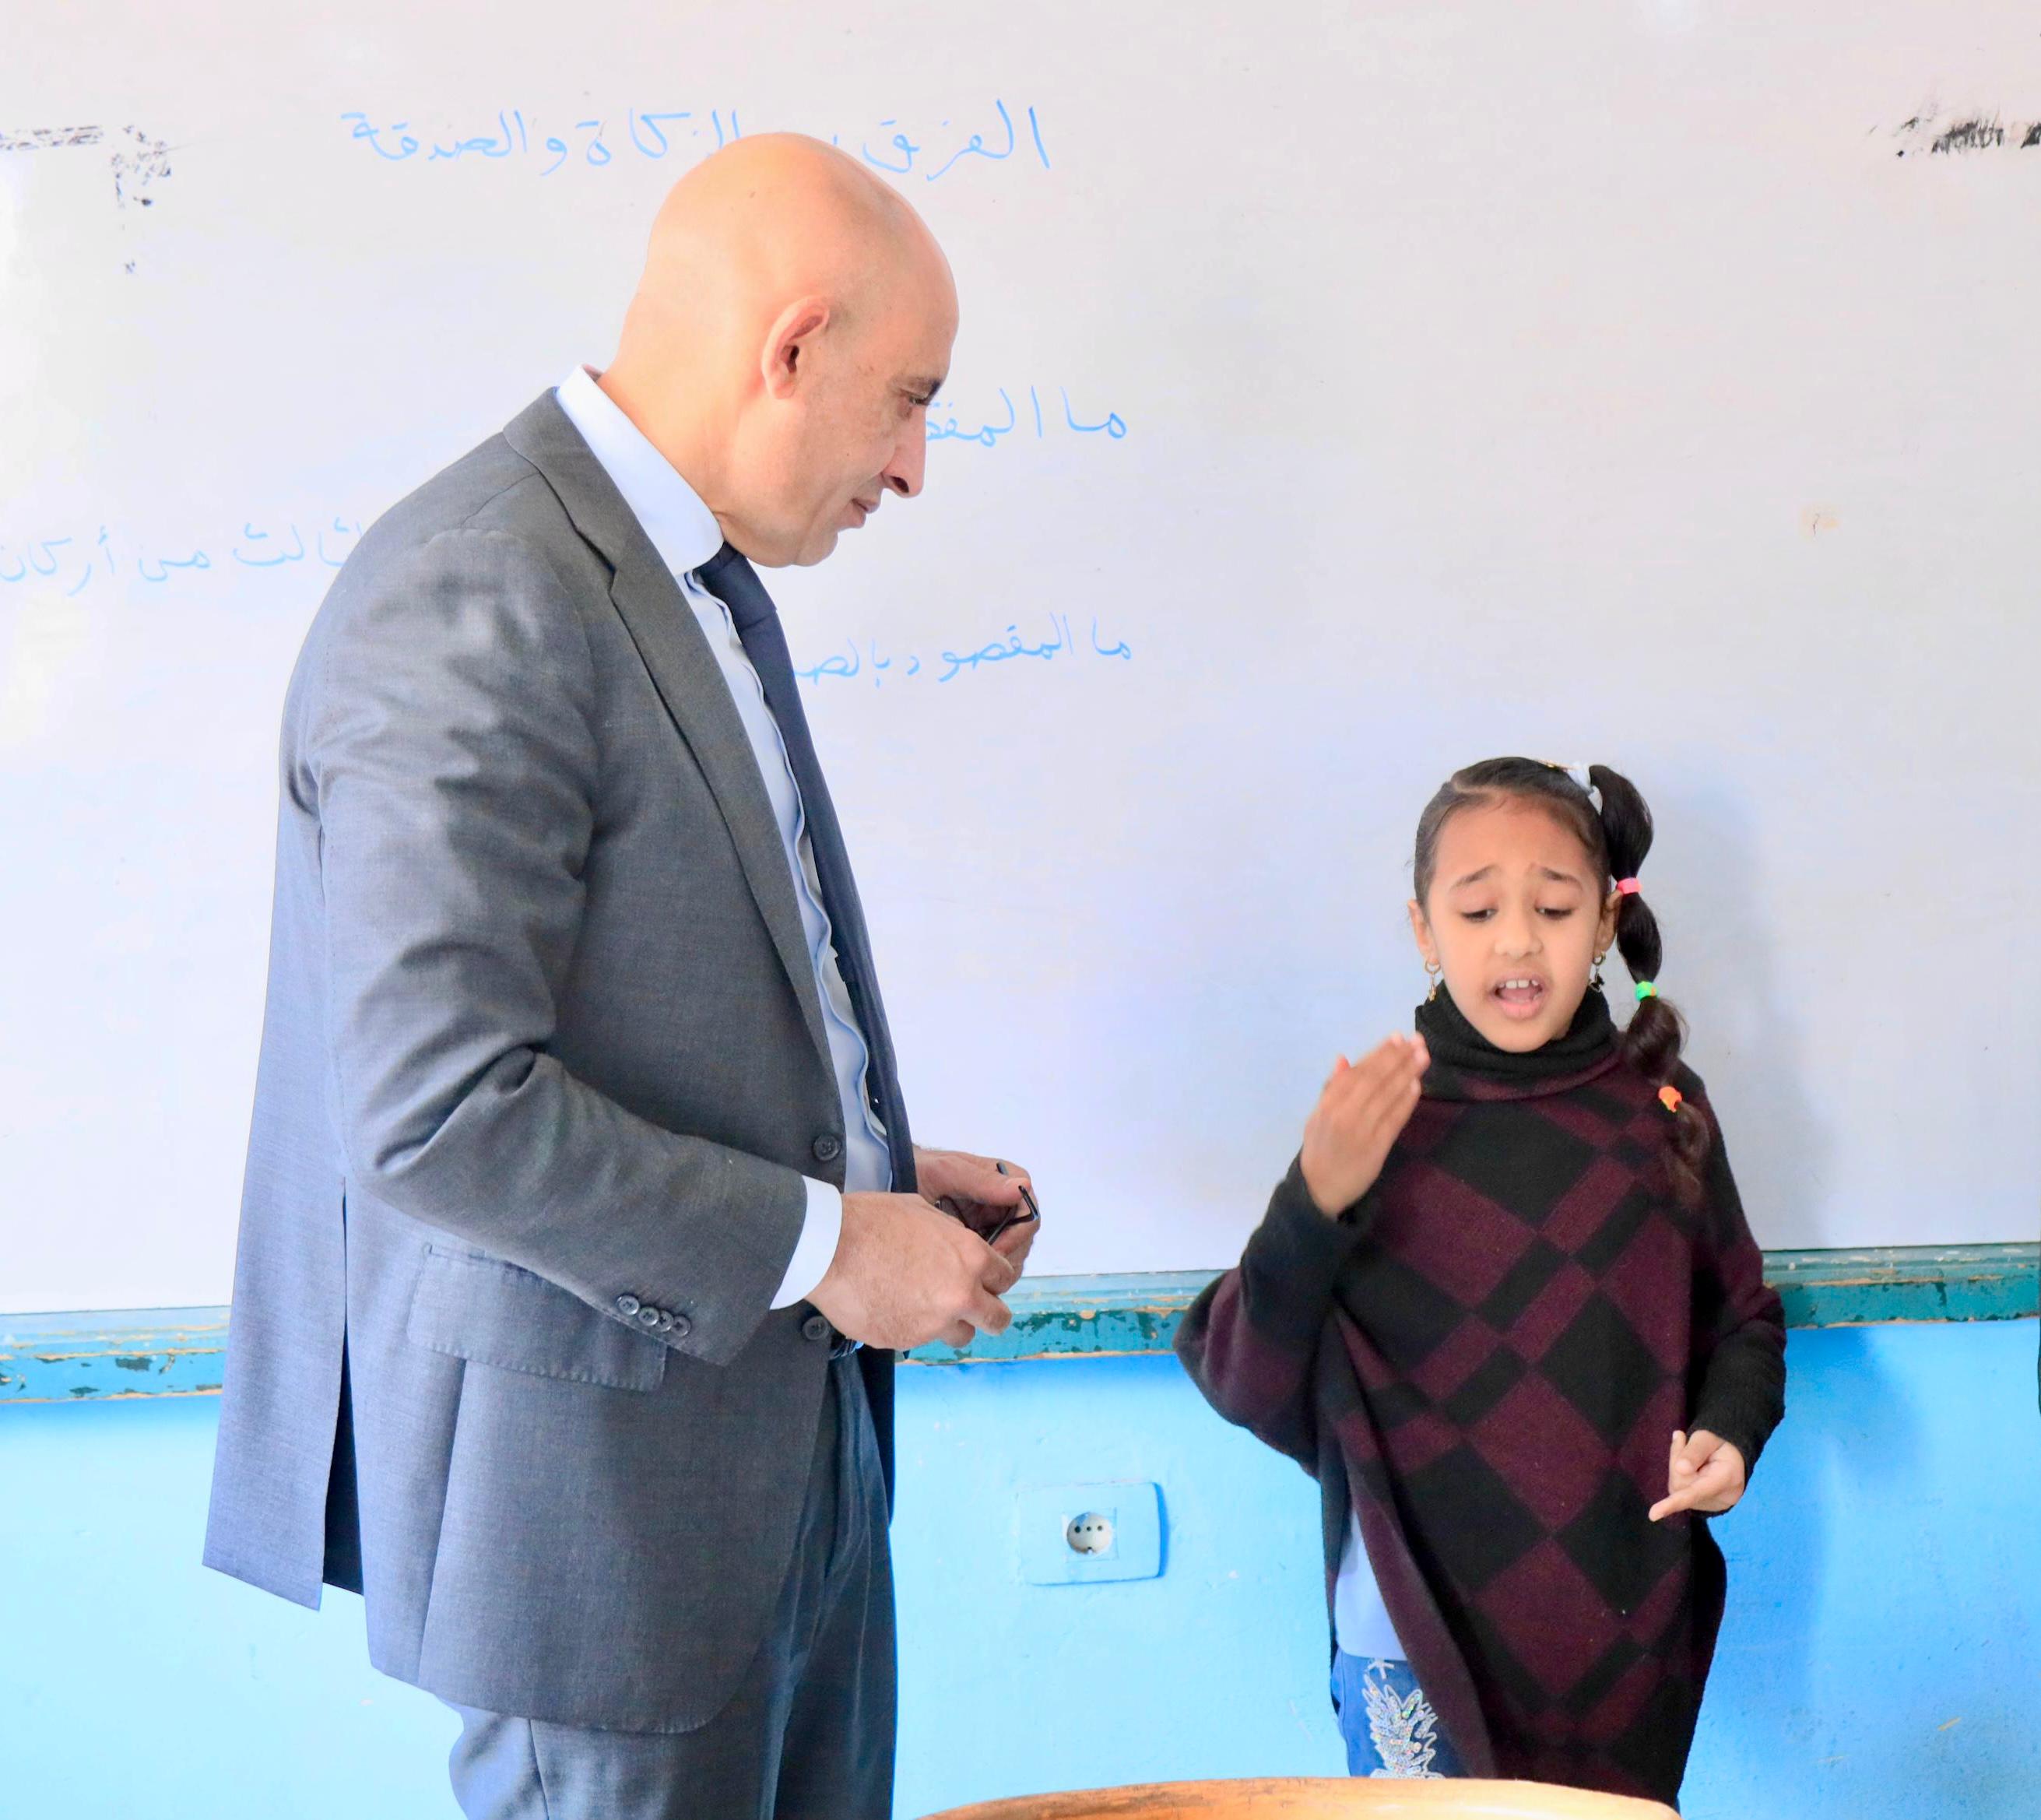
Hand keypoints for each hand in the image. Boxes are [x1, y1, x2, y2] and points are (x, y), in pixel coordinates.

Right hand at [808, 1190, 1017, 1350]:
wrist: (829, 1248)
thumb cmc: (872, 1220)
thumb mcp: (924, 1211)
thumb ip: (952, 1237)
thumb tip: (960, 1250)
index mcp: (970, 1258)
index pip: (1004, 1278)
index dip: (994, 1278)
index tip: (984, 1280)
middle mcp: (960, 1295)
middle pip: (997, 1319)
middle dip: (988, 1312)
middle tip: (972, 1306)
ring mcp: (932, 1324)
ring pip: (962, 1336)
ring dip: (952, 1324)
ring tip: (926, 1307)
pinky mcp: (904, 1341)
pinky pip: (919, 1340)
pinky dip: (912, 1328)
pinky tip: (891, 1307)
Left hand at [914, 1145, 1038, 1277]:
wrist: (892, 1178)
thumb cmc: (919, 1169)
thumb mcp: (946, 1172)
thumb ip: (981, 1181)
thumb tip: (1021, 1188)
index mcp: (1004, 1180)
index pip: (1029, 1213)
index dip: (1017, 1236)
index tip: (994, 1252)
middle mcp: (1003, 1202)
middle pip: (1023, 1238)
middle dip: (1007, 1257)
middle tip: (982, 1275)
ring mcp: (991, 1222)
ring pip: (1011, 1253)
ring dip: (996, 1268)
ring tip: (969, 1276)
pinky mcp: (978, 1239)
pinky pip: (991, 1260)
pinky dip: (982, 1271)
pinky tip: (962, 1275)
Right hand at [1299, 1034, 1428, 1215]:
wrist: (1319, 1189)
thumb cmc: (1319, 1149)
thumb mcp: (1316, 1116)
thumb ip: (1331, 1089)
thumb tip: (1343, 1060)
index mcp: (1328, 1104)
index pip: (1358, 1072)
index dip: (1379, 1053)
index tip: (1396, 1038)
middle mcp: (1344, 1114)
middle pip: (1375, 1080)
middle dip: (1397, 1058)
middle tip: (1416, 1041)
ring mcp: (1362, 1131)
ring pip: (1387, 1096)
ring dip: (1407, 1074)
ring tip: (1422, 1056)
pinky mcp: (1377, 1148)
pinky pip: (1394, 1120)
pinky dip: (1406, 1102)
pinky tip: (1417, 1086)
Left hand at [1649, 1429, 1746, 1522]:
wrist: (1734, 1453)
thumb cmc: (1720, 1441)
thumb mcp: (1708, 1436)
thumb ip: (1695, 1450)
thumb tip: (1680, 1469)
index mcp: (1728, 1478)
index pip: (1698, 1492)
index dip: (1674, 1502)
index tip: (1653, 1514)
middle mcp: (1723, 1497)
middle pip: (1682, 1486)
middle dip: (1675, 1462)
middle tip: (1680, 1438)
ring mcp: (1715, 1505)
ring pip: (1679, 1489)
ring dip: (1676, 1467)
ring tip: (1686, 1448)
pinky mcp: (1704, 1505)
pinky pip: (1681, 1492)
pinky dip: (1679, 1475)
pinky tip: (1688, 1463)